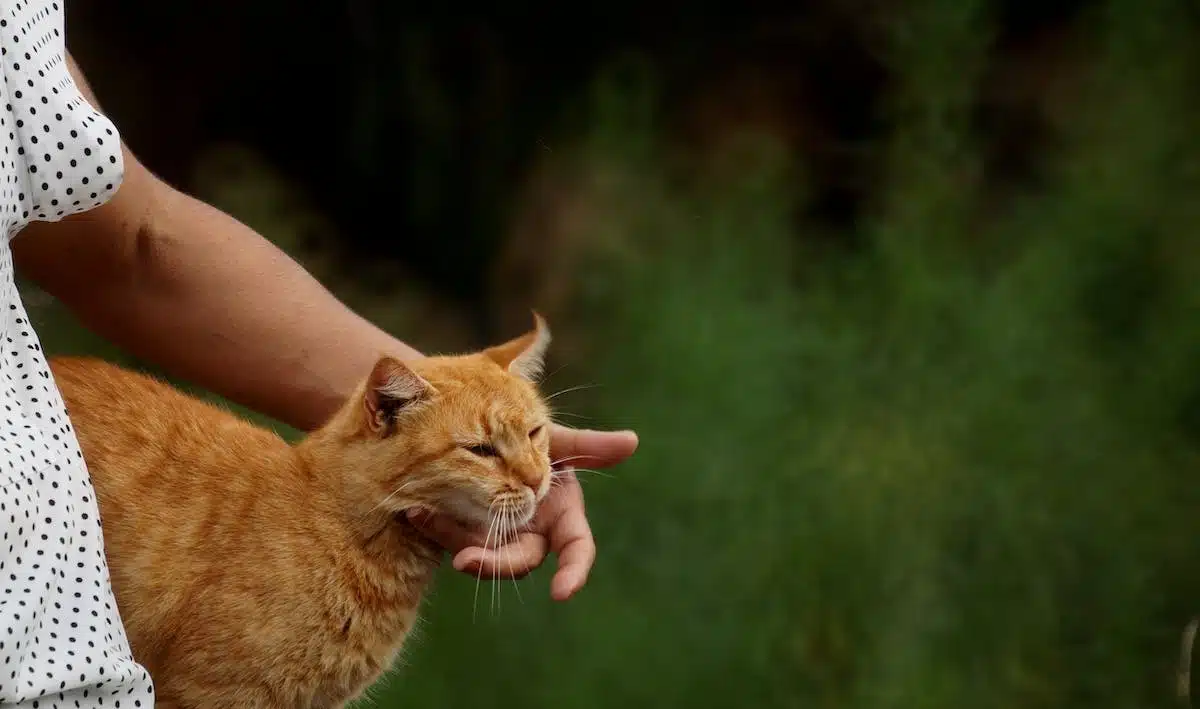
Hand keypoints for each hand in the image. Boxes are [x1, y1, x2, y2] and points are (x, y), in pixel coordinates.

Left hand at [407, 425, 637, 600]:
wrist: (488, 432)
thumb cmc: (531, 439)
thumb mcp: (557, 441)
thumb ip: (590, 446)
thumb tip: (633, 441)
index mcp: (560, 515)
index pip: (575, 551)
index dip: (573, 573)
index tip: (562, 593)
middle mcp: (530, 533)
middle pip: (519, 562)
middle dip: (494, 564)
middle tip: (466, 559)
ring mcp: (495, 535)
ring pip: (478, 551)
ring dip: (454, 537)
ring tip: (427, 513)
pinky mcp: (462, 531)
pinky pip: (448, 535)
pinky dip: (432, 522)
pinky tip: (416, 509)